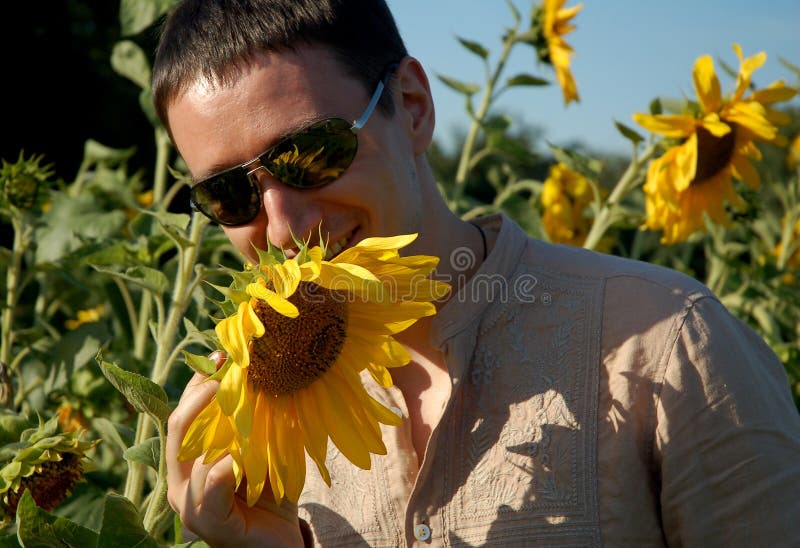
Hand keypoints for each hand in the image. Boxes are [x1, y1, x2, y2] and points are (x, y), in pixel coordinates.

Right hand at [166, 352, 305, 547]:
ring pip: (195, 458)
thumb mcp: (263, 451)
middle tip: (228, 374)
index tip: (221, 354)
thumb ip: (254, 423)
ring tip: (246, 408)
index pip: (184, 414)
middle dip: (200, 396)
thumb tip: (261, 374)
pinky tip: (232, 461)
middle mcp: (181, 482)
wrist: (283, 542)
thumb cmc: (272, 495)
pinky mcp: (211, 525)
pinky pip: (209, 495)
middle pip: (178, 429)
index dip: (197, 383)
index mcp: (189, 461)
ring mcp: (192, 505)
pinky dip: (220, 474)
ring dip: (223, 432)